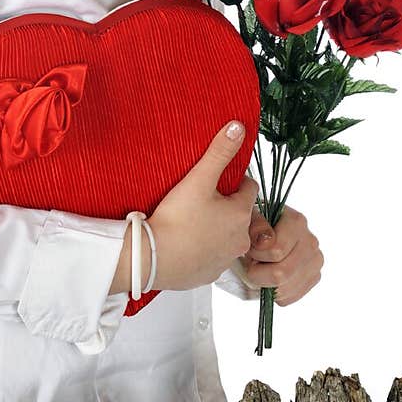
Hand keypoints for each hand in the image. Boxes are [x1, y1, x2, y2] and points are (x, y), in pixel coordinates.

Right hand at [144, 121, 259, 292]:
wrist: (151, 259)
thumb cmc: (175, 220)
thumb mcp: (198, 179)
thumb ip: (219, 152)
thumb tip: (238, 127)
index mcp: (240, 214)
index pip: (250, 189)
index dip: (235, 182)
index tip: (218, 181)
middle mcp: (239, 239)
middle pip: (240, 215)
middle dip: (226, 207)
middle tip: (201, 201)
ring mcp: (225, 259)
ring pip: (227, 237)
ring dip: (216, 229)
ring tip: (192, 222)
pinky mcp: (209, 273)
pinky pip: (212, 257)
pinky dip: (204, 250)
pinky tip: (187, 242)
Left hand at [237, 204, 323, 306]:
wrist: (264, 234)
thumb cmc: (256, 227)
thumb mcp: (248, 219)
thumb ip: (255, 226)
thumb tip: (265, 242)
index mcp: (296, 222)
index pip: (276, 251)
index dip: (256, 255)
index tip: (250, 249)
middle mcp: (310, 241)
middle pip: (281, 274)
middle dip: (259, 272)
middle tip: (253, 262)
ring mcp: (315, 261)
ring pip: (284, 289)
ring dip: (265, 283)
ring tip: (262, 268)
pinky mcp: (313, 278)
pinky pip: (288, 297)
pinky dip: (273, 293)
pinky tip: (270, 277)